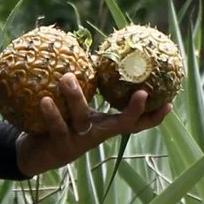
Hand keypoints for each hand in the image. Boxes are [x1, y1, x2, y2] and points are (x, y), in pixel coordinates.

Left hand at [16, 73, 169, 176]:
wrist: (34, 154)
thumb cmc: (58, 121)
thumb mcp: (75, 105)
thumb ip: (84, 83)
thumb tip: (89, 49)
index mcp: (104, 125)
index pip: (135, 122)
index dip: (153, 117)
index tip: (170, 103)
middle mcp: (96, 134)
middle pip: (120, 124)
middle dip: (134, 110)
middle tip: (142, 92)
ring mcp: (79, 142)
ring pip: (82, 118)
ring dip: (75, 97)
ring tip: (66, 77)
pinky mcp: (60, 147)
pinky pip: (57, 127)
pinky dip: (52, 113)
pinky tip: (46, 99)